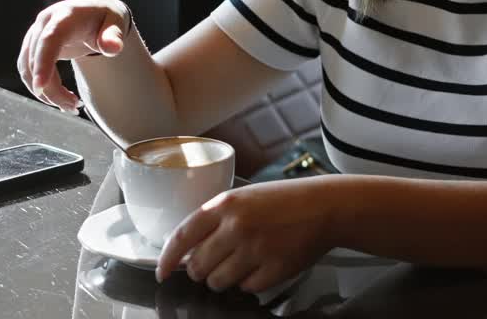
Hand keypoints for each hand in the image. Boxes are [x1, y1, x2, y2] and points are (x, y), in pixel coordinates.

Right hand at [16, 0, 130, 110]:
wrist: (96, 12)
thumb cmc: (107, 18)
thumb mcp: (117, 22)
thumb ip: (114, 35)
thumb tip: (113, 48)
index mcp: (65, 15)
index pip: (50, 39)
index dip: (43, 62)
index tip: (41, 87)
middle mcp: (45, 22)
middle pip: (37, 59)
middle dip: (51, 88)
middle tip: (74, 107)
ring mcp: (36, 34)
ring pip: (28, 68)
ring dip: (45, 92)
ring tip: (71, 105)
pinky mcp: (33, 46)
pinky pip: (29, 70)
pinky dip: (42, 87)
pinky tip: (61, 98)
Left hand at [155, 178, 336, 293]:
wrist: (324, 206)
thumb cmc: (285, 200)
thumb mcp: (244, 197)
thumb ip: (215, 219)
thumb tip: (189, 251)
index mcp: (225, 204)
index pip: (182, 237)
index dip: (167, 259)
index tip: (162, 272)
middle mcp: (237, 227)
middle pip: (198, 267)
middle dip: (201, 270)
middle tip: (216, 263)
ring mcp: (256, 250)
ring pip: (218, 282)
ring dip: (225, 278)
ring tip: (242, 262)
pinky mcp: (273, 269)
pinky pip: (247, 288)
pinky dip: (251, 282)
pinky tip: (263, 264)